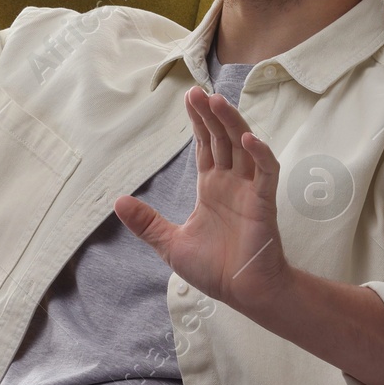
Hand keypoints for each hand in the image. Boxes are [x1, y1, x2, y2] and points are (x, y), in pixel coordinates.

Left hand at [114, 85, 291, 310]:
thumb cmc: (216, 270)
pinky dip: (260, 154)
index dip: (199, 122)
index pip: (206, 145)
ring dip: (233, 123)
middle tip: (197, 91)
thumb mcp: (171, 244)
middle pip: (223, 138)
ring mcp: (250, 191)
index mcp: (212, 188)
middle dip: (211, 114)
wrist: (244, 293)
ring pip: (244, 147)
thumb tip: (118, 201)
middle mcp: (232, 183)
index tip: (189, 97)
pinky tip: (248, 139)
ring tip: (217, 102)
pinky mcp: (264, 203)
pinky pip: (265, 172)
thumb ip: (147, 223)